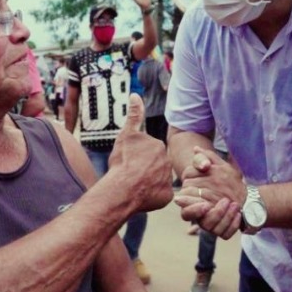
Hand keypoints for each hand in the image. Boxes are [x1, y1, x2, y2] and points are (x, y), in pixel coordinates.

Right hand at [105, 94, 172, 212]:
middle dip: (145, 169)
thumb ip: (134, 115)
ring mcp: (168, 179)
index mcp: (158, 146)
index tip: (129, 162)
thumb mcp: (126, 135)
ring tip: (135, 186)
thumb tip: (135, 95)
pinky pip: (160, 195)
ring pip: (157, 180)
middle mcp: (167, 161)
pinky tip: (141, 196)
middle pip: (155, 165)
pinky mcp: (167, 195)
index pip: (149, 151)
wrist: (122, 188)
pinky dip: (152, 196)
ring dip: (148, 183)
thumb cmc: (122, 162)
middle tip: (131, 174)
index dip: (137, 157)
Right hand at [174, 147, 245, 238]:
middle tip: (224, 202)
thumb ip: (203, 158)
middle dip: (213, 215)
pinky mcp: (222, 231)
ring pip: (213, 229)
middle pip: (200, 223)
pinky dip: (232, 224)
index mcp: (193, 202)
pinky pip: (225, 233)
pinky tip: (238, 212)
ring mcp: (211, 225)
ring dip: (225, 216)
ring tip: (234, 204)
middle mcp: (200, 215)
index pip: (185, 211)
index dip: (193, 210)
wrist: (241, 190)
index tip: (205, 204)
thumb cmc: (222, 178)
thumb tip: (195, 151)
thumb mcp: (215, 164)